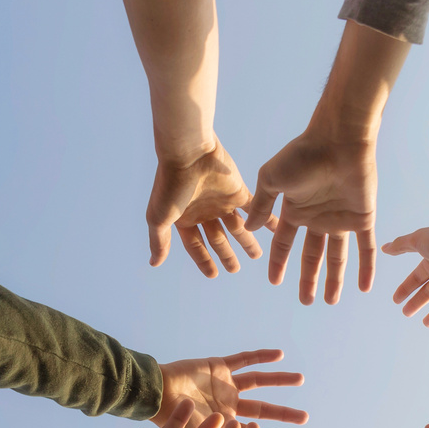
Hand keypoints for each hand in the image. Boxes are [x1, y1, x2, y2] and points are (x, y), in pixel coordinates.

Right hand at [147, 140, 259, 276]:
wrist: (189, 152)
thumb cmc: (170, 184)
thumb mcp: (159, 217)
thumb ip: (159, 241)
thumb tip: (154, 263)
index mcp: (184, 218)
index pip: (196, 245)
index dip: (204, 260)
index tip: (214, 275)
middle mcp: (204, 211)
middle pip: (218, 238)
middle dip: (227, 254)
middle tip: (236, 269)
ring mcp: (221, 201)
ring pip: (237, 226)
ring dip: (247, 240)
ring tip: (257, 254)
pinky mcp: (238, 191)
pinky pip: (254, 209)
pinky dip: (264, 219)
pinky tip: (274, 229)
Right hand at [154, 349, 307, 427]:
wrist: (154, 393)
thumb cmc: (170, 421)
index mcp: (223, 425)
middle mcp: (227, 405)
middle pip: (262, 410)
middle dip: (283, 414)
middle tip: (305, 417)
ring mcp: (223, 385)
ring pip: (258, 382)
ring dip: (278, 381)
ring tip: (300, 379)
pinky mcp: (218, 367)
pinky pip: (244, 360)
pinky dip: (261, 357)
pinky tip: (280, 354)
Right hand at [244, 133, 377, 305]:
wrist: (338, 140)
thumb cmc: (302, 154)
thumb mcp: (271, 179)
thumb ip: (260, 205)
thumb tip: (249, 228)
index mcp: (295, 209)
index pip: (285, 243)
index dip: (279, 262)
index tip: (275, 282)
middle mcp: (318, 217)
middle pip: (312, 256)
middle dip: (308, 279)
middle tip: (306, 302)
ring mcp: (341, 218)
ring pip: (338, 257)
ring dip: (334, 279)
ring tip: (329, 301)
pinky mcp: (363, 217)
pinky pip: (367, 248)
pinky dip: (367, 268)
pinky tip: (365, 288)